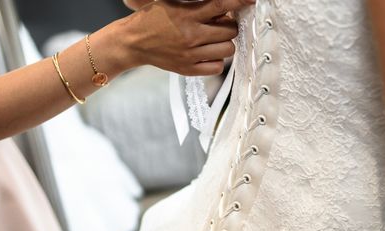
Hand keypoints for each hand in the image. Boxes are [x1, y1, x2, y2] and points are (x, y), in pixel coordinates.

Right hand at [118, 0, 254, 75]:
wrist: (133, 42)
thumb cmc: (153, 19)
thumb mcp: (173, 3)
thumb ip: (199, 5)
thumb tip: (224, 9)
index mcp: (188, 15)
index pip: (222, 5)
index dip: (240, 2)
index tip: (251, 1)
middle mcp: (192, 36)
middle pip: (230, 31)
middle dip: (229, 25)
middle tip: (219, 24)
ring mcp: (191, 55)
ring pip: (227, 50)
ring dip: (225, 43)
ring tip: (214, 39)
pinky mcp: (188, 70)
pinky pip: (217, 68)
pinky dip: (217, 60)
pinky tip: (208, 53)